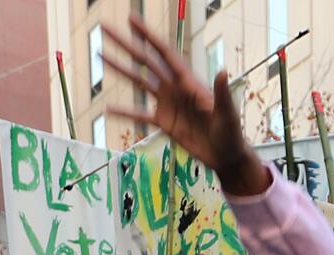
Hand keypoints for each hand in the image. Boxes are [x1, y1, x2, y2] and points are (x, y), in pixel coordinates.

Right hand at [103, 15, 263, 192]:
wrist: (227, 157)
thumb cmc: (232, 134)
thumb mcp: (228, 113)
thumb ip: (222, 93)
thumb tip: (223, 71)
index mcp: (188, 81)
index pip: (164, 52)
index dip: (147, 35)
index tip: (131, 19)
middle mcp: (175, 87)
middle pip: (145, 60)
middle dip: (126, 44)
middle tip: (105, 28)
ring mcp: (168, 103)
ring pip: (139, 82)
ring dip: (119, 69)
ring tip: (100, 55)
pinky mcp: (164, 122)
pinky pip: (140, 115)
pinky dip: (124, 112)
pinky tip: (107, 109)